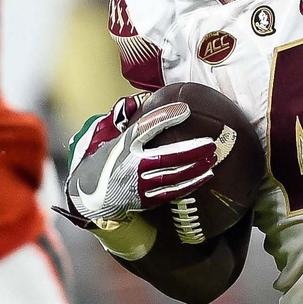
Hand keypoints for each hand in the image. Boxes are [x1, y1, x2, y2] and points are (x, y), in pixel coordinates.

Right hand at [65, 98, 220, 223]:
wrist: (90, 194)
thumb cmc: (107, 161)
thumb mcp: (111, 138)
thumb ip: (125, 121)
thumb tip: (138, 103)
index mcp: (123, 146)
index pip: (145, 128)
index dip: (165, 117)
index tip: (186, 109)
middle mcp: (129, 165)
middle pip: (165, 157)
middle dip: (191, 150)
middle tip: (211, 143)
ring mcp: (137, 185)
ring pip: (171, 176)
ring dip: (195, 167)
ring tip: (212, 157)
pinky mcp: (144, 200)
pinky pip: (171, 192)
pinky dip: (190, 184)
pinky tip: (205, 175)